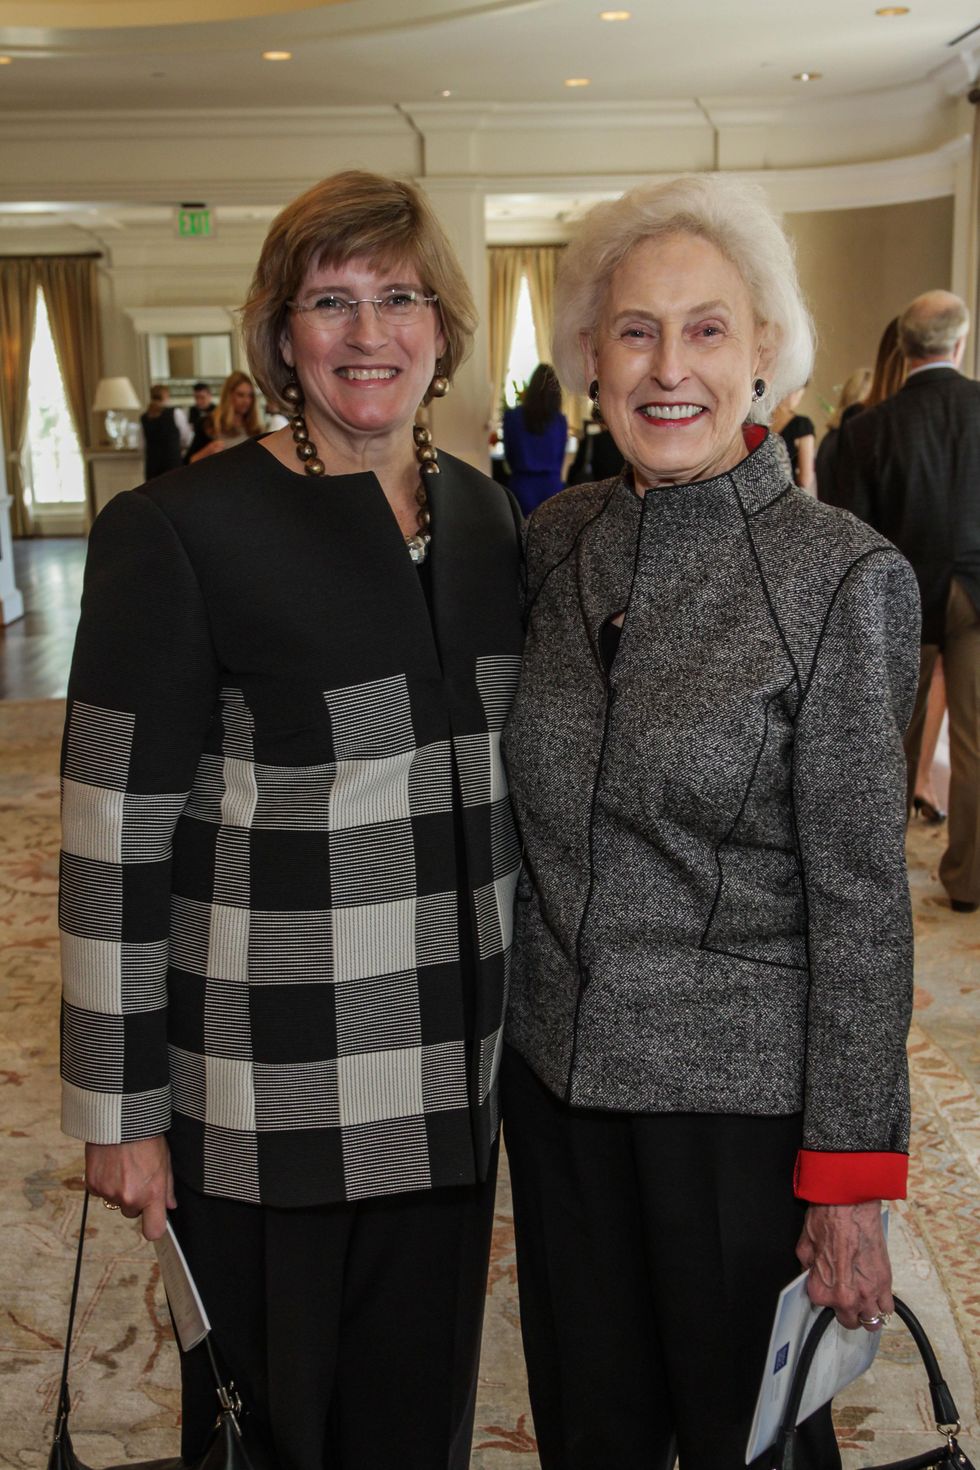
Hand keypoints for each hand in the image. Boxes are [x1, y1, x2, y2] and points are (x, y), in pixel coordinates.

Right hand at [84, 1137, 175, 1240]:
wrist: (120, 1121)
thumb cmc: (146, 1138)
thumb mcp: (165, 1161)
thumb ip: (167, 1188)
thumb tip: (170, 1205)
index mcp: (152, 1193)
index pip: (154, 1230)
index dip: (153, 1226)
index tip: (153, 1220)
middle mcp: (131, 1198)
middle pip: (132, 1213)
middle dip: (134, 1199)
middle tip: (136, 1176)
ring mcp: (110, 1193)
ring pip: (115, 1202)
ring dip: (118, 1190)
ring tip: (123, 1166)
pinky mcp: (94, 1186)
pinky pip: (100, 1193)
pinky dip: (104, 1182)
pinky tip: (110, 1165)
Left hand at [796, 1201, 892, 1331]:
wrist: (849, 1206)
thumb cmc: (826, 1221)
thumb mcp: (804, 1246)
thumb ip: (807, 1268)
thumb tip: (810, 1273)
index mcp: (821, 1291)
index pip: (822, 1307)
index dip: (826, 1295)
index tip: (829, 1286)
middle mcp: (845, 1299)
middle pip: (850, 1321)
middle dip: (847, 1311)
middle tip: (846, 1294)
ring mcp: (868, 1294)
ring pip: (871, 1320)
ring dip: (867, 1311)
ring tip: (863, 1297)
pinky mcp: (885, 1284)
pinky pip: (888, 1308)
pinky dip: (883, 1304)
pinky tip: (877, 1294)